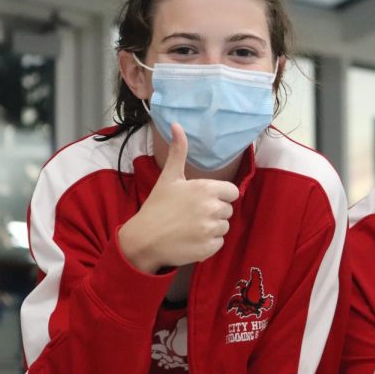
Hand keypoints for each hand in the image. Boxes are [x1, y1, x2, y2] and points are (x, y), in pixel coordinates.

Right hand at [118, 123, 239, 273]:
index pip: (232, 192)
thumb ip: (178, 151)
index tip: (202, 200)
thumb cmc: (157, 206)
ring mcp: (211, 229)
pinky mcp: (209, 248)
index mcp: (206, 189)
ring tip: (189, 227)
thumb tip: (177, 124)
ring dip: (211, 228)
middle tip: (191, 214)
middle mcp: (212, 208)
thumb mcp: (169, 177)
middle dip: (214, 212)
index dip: (219, 196)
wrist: (143, 239)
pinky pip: (218, 243)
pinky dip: (208, 244)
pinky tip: (191, 239)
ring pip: (224, 227)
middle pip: (227, 210)